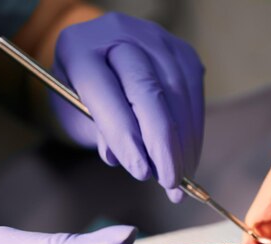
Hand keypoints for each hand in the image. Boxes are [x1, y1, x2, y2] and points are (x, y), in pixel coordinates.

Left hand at [51, 12, 204, 201]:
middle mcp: (117, 34)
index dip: (124, 135)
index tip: (141, 173)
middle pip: (147, 89)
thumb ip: (100, 133)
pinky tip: (189, 157)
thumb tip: (134, 161)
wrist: (101, 55)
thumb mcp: (75, 112)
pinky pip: (194, 93)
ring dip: (183, 142)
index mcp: (78, 48)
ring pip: (177, 92)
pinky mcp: (181, 51)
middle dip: (163, 143)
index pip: (103, 91)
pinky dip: (194, 130)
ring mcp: (154, 38)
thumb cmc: (83, 91)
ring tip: (181, 179)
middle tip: (170, 182)